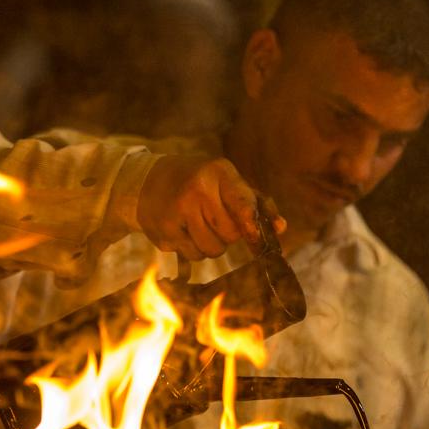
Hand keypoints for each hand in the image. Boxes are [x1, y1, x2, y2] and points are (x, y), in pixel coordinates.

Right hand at [137, 155, 284, 259]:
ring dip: (212, 245)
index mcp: (218, 172)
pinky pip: (194, 256)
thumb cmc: (198, 182)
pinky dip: (194, 249)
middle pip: (231, 234)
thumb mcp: (226, 182)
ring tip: (199, 225)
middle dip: (228, 234)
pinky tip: (183, 230)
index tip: (257, 238)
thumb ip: (256, 203)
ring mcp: (178, 210)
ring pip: (213, 250)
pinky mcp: (164, 231)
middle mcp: (197, 189)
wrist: (147, 181)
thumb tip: (281, 228)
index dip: (253, 225)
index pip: (244, 204)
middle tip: (214, 219)